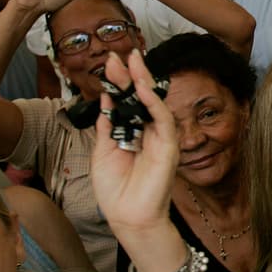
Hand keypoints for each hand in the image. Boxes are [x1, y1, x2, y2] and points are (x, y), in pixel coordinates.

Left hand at [91, 50, 178, 234]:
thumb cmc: (116, 190)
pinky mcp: (168, 146)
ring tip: (133, 61)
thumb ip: (107, 125)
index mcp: (131, 132)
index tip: (109, 63)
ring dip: (143, 81)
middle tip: (121, 54)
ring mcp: (159, 137)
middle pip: (140, 96)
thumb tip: (106, 98)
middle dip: (131, 74)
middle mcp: (147, 131)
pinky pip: (162, 120)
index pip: (127, 101)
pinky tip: (142, 89)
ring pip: (153, 102)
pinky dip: (153, 103)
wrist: (127, 217)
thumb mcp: (102, 151)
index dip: (119, 82)